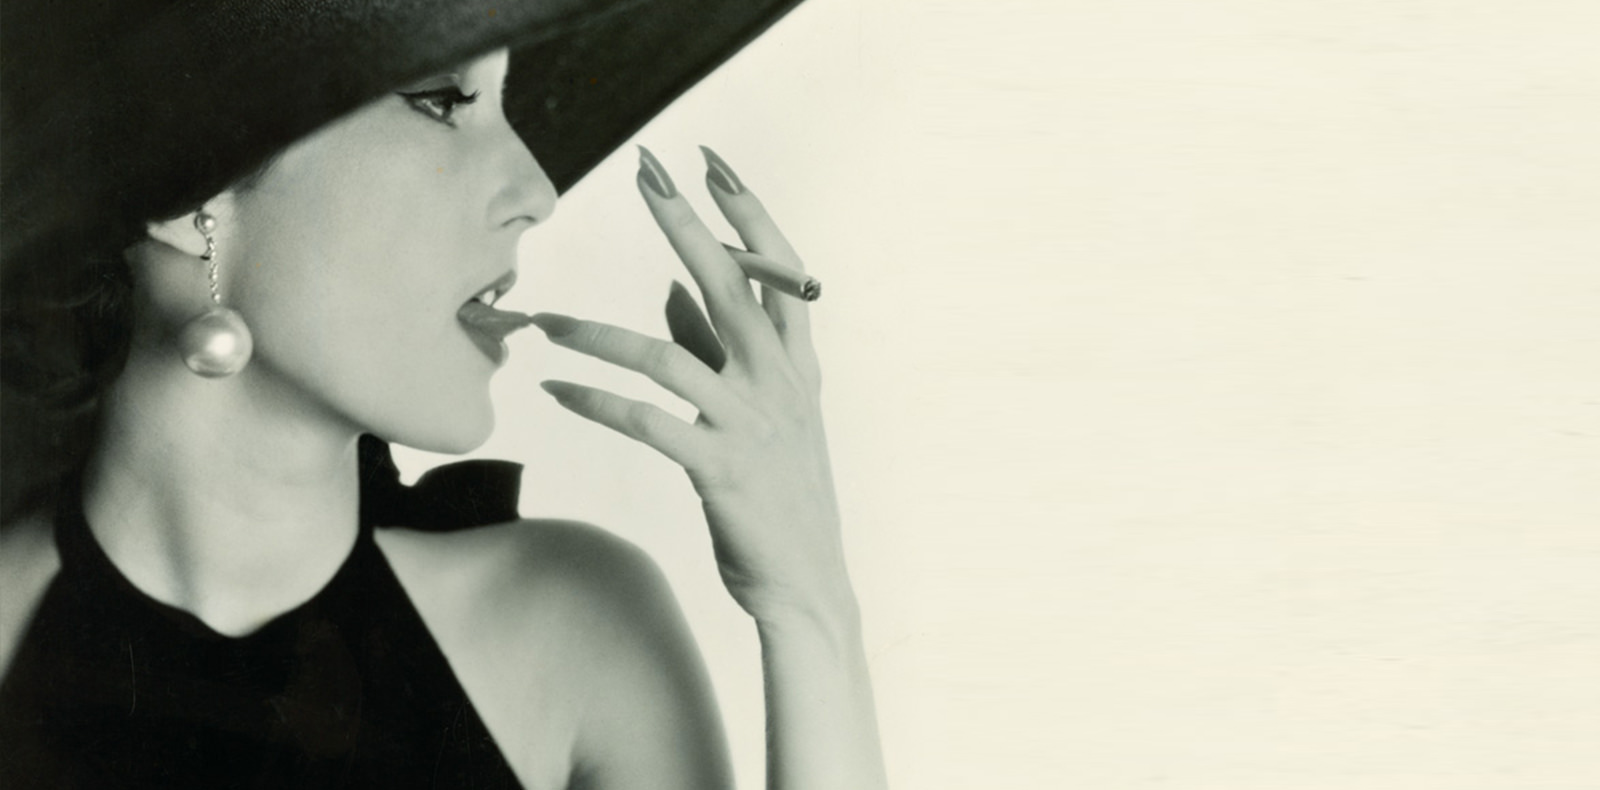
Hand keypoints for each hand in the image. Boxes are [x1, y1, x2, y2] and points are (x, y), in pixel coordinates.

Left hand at [532, 147, 851, 625]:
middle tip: (647, 174)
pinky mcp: (719, 469)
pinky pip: (645, 423)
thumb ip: (715, 347)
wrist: (807, 581)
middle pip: (730, 285)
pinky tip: (554, 390)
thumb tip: (668, 286)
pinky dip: (594, 402)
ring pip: (666, 356)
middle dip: (687, 224)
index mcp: (794, 364)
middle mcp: (778, 382)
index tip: (711, 163)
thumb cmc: (778, 492)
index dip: (747, 212)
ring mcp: (750, 424)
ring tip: (544, 320)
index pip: (778, 270)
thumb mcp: (762, 411)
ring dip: (597, 333)